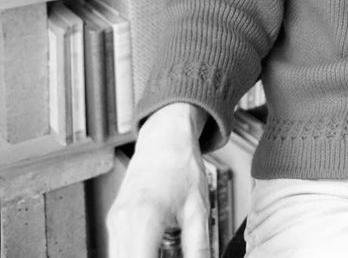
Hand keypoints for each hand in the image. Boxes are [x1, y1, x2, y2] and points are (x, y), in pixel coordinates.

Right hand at [106, 103, 210, 257]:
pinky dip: (134, 255)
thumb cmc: (183, 168)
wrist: (165, 137)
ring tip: (166, 252)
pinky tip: (156, 253)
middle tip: (172, 256)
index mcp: (145, 218)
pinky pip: (117, 252)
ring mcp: (114, 222)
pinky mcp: (114, 221)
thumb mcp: (198, 209)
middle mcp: (122, 222)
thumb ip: (198, 247)